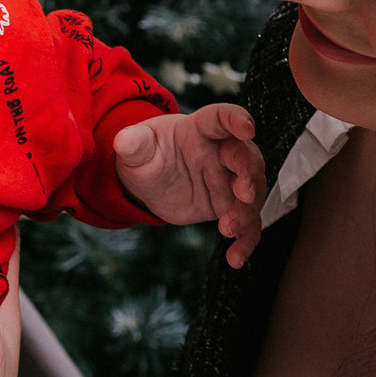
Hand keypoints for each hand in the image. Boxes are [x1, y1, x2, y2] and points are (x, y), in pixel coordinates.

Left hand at [114, 103, 264, 267]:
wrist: (148, 181)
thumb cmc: (146, 154)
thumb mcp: (135, 149)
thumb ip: (133, 144)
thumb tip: (123, 141)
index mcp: (199, 129)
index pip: (222, 117)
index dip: (237, 119)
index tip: (248, 128)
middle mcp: (221, 152)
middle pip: (247, 157)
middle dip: (250, 174)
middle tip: (244, 194)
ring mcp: (229, 180)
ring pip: (253, 191)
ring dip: (247, 210)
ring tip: (228, 229)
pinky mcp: (229, 206)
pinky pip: (246, 223)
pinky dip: (246, 241)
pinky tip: (235, 259)